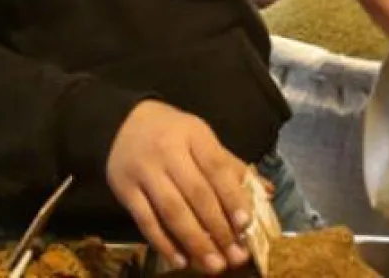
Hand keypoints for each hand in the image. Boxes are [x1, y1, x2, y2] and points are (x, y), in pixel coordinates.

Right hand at [107, 101, 251, 273]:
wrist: (121, 123)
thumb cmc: (172, 134)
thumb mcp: (202, 139)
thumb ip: (231, 167)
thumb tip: (267, 192)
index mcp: (193, 134)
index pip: (216, 168)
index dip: (232, 197)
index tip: (246, 225)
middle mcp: (167, 150)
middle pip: (196, 193)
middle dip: (218, 228)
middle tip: (235, 257)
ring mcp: (143, 170)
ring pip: (171, 210)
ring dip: (195, 241)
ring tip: (214, 265)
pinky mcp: (124, 189)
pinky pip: (145, 220)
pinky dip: (163, 243)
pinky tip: (181, 260)